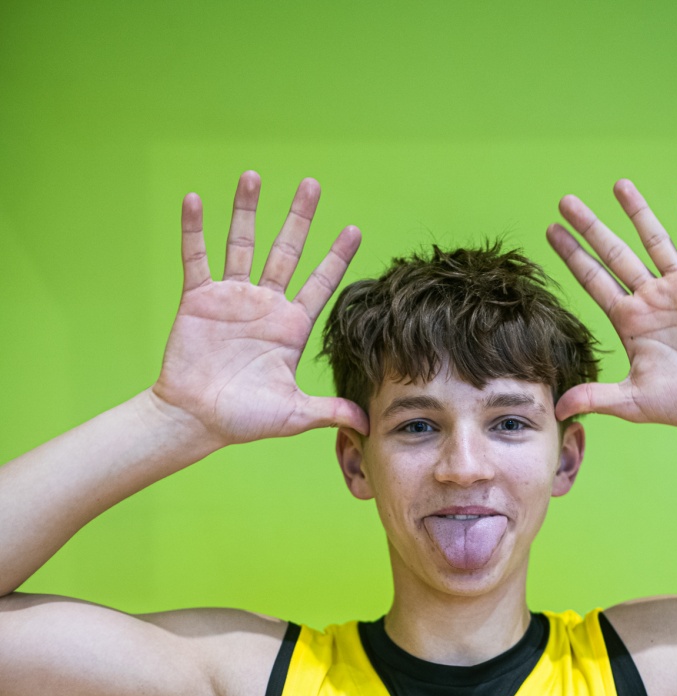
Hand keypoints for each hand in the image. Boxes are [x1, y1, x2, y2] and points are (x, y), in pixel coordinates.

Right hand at [152, 172, 368, 445]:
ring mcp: (232, 298)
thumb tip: (368, 425)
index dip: (336, 258)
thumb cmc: (244, 420)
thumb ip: (330, 411)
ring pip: (242, 244)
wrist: (196, 420)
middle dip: (299, 219)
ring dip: (247, 210)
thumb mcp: (293, 414)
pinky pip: (196, 258)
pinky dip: (194, 230)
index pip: (320, 285)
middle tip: (312, 184)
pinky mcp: (199, 299)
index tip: (353, 230)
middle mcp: (265, 305)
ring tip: (254, 175)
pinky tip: (195, 201)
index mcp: (290, 328)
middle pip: (286, 252)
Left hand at [547, 181, 676, 429]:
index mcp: (630, 320)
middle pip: (615, 254)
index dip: (573, 256)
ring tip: (619, 185)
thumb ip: (596, 397)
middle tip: (565, 201)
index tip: (551, 231)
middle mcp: (652, 298)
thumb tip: (556, 410)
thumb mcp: (634, 402)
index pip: (594, 280)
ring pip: (656, 241)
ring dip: (639, 213)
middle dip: (591, 227)